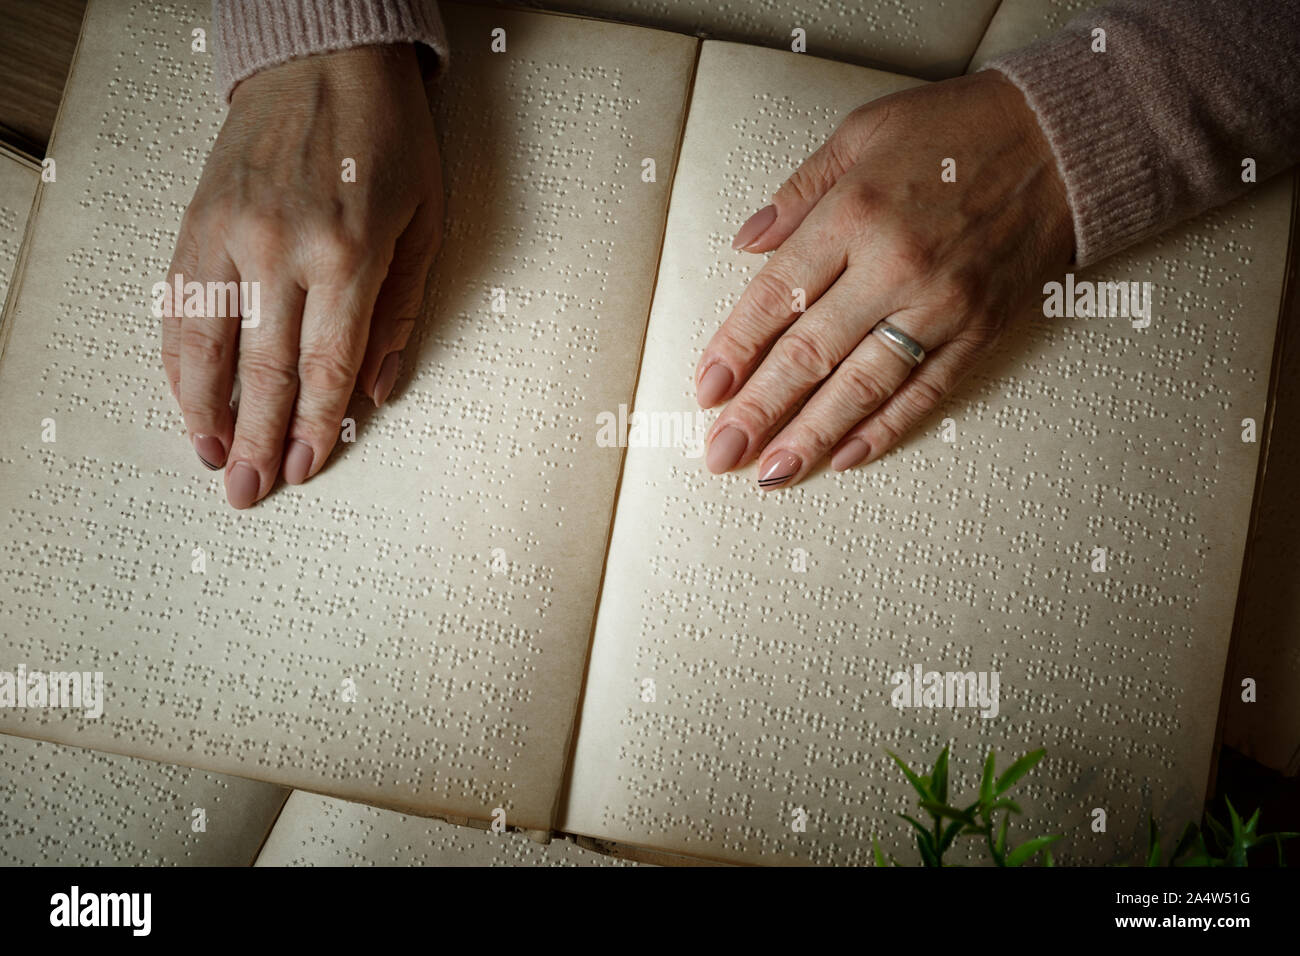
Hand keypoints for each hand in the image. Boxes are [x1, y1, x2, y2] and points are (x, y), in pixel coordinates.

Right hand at [161, 44, 441, 508]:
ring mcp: (231, 234)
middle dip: (259, 442)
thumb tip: (380, 391)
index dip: (317, 430)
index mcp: (351, 256)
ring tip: (212, 457)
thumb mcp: (427, 223)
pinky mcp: (197, 220)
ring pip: (207, 345)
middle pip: (265, 372)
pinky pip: (179, 305)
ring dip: (207, 412)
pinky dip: (178, 358)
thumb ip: (401, 313)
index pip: (327, 371)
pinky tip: (186, 396)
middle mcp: (283, 250)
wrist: (325, 57)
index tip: (308, 470)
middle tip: (249, 493)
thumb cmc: (388, 140)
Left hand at [695, 71, 1072, 488]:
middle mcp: (895, 266)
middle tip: (721, 454)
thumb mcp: (861, 134)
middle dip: (760, 410)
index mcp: (854, 214)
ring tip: (770, 474)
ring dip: (812, 436)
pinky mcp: (981, 330)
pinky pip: (925, 392)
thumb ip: (797, 193)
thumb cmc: (954, 130)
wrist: (1063, 139)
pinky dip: (885, 430)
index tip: (706, 391)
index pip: (776, 297)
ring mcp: (942, 305)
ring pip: (864, 386)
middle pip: (811, 353)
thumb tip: (745, 243)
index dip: (735, 350)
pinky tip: (845, 459)